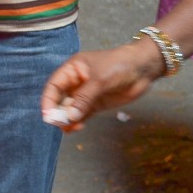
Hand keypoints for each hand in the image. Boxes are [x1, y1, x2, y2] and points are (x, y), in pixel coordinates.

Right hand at [39, 38, 165, 130]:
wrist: (144, 68)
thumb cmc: (119, 65)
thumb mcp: (100, 80)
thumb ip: (84, 98)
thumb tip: (69, 117)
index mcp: (72, 70)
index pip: (54, 86)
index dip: (48, 100)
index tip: (48, 114)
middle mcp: (76, 82)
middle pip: (59, 100)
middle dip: (58, 112)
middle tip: (59, 123)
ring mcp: (85, 94)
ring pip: (70, 110)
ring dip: (68, 119)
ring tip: (70, 127)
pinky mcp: (95, 104)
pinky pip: (82, 115)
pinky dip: (77, 122)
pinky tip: (77, 127)